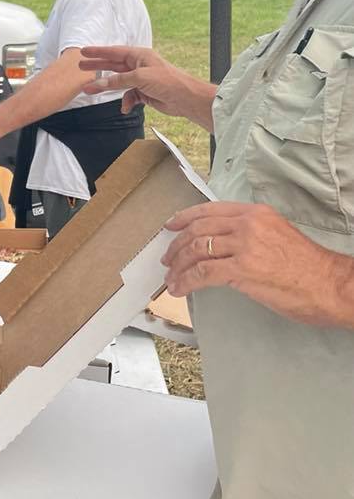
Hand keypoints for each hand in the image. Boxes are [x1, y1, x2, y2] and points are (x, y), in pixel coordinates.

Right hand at [79, 45, 210, 123]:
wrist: (186, 99)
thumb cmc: (168, 82)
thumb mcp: (139, 77)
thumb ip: (117, 81)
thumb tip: (98, 84)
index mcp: (140, 56)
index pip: (114, 52)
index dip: (98, 52)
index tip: (83, 52)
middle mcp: (139, 66)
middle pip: (113, 66)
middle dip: (97, 67)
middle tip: (81, 66)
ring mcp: (141, 80)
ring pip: (118, 83)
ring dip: (106, 88)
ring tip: (90, 90)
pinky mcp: (144, 93)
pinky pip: (128, 96)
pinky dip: (126, 102)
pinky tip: (125, 107)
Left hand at [163, 202, 353, 326]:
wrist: (331, 285)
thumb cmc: (310, 268)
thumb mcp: (278, 235)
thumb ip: (251, 233)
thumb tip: (224, 244)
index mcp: (256, 214)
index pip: (210, 210)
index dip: (185, 218)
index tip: (171, 225)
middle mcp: (248, 224)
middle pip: (198, 230)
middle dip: (177, 245)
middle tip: (168, 258)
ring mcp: (244, 246)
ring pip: (196, 250)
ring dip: (178, 265)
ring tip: (172, 277)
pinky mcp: (242, 269)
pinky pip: (202, 273)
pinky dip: (186, 281)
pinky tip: (181, 288)